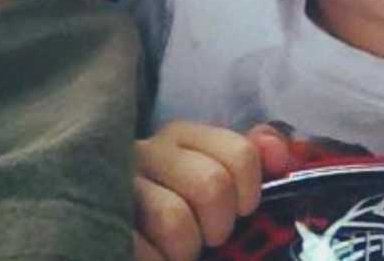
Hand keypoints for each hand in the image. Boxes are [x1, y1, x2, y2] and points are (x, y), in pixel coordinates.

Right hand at [133, 121, 291, 260]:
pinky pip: (142, 249)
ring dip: (185, 247)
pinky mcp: (103, 218)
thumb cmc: (175, 205)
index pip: (241, 152)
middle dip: (219, 224)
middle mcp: (149, 150)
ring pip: (175, 219)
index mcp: (182, 135)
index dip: (250, 192)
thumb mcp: (213, 175)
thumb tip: (280, 155)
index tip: (242, 210)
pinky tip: (154, 255)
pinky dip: (157, 260)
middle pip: (212, 185)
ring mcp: (119, 183)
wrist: (121, 230)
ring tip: (178, 249)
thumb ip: (249, 156)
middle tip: (209, 236)